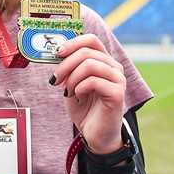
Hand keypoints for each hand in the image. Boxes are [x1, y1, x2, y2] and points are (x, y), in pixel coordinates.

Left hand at [54, 34, 126, 154]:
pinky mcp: (117, 93)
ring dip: (71, 79)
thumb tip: (56, 53)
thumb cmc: (84, 108)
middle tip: (55, 80)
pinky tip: (78, 97)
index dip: (72, 43)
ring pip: (89, 65)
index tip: (57, 53)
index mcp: (103, 61)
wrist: (94, 133)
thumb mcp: (71, 84)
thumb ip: (67, 69)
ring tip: (69, 92)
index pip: (91, 40)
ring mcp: (118, 79)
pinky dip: (79, 88)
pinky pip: (93, 81)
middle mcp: (114, 67)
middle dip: (64, 65)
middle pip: (86, 52)